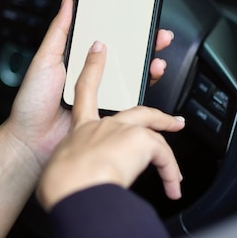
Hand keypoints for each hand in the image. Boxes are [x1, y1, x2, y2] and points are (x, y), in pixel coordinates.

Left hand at [0, 0, 175, 237]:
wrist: (33, 141)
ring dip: (149, 64)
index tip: (136, 17)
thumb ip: (59, 32)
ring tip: (156, 55)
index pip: (106, 40)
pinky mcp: (111, 112)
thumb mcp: (45, 60)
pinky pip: (133, 98)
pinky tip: (150, 75)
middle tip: (158, 34)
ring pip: (133, 76)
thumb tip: (67, 3)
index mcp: (79, 61)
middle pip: (125, 57)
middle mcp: (94, 77)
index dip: (123, 29)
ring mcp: (104, 94)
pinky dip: (145, 86)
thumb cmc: (32, 104)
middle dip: (145, 44)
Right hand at [37, 41, 184, 210]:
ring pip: (155, 131)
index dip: (92, 68)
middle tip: (172, 121)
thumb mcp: (61, 173)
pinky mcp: (140, 139)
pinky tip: (172, 187)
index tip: (98, 50)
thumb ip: (72, 168)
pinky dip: (170, 173)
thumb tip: (78, 179)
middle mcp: (103, 125)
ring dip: (170, 151)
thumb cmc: (62, 184)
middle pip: (136, 112)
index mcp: (80, 130)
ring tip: (175, 173)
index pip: (85, 92)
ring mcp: (123, 129)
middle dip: (156, 116)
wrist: (74, 187)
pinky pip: (164, 156)